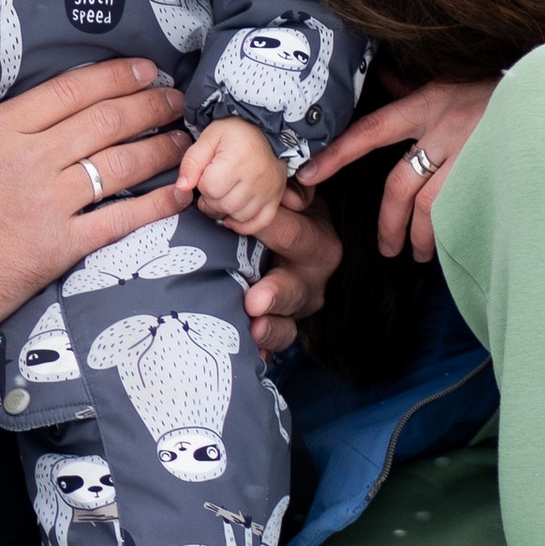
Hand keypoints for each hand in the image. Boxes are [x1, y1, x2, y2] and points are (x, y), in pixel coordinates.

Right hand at [0, 59, 187, 343]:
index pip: (68, 91)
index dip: (113, 77)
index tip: (142, 69)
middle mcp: (31, 157)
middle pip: (105, 121)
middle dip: (148, 105)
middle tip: (176, 99)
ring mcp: (49, 201)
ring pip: (120, 164)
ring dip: (160, 149)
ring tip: (187, 141)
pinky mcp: (60, 245)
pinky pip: (119, 220)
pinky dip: (153, 206)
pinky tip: (178, 195)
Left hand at [174, 114, 286, 235]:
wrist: (267, 130)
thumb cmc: (236, 132)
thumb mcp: (209, 137)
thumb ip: (191, 162)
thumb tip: (182, 187)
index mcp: (237, 161)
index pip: (210, 188)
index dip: (202, 184)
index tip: (205, 174)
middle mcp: (255, 178)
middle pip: (223, 205)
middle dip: (211, 198)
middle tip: (212, 185)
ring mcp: (268, 190)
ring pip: (239, 216)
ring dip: (225, 210)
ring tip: (223, 195)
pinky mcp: (276, 198)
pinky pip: (261, 222)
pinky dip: (245, 224)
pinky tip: (233, 216)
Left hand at [243, 185, 339, 357]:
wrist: (287, 241)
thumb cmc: (281, 212)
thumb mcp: (288, 195)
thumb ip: (284, 188)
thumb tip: (281, 189)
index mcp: (316, 239)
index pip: (291, 232)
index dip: (260, 228)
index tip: (228, 221)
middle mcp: (311, 276)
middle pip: (294, 287)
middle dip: (275, 294)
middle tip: (255, 300)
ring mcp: (297, 307)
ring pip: (287, 323)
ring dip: (269, 329)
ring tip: (253, 329)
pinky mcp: (283, 328)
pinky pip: (274, 344)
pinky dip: (260, 351)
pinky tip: (249, 357)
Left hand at [299, 79, 498, 262]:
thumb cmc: (496, 88)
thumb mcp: (451, 81)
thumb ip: (414, 89)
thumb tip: (385, 82)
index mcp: (427, 104)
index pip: (370, 132)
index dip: (337, 154)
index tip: (308, 175)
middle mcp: (444, 129)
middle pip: (400, 185)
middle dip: (388, 222)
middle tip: (386, 248)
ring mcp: (470, 155)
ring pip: (431, 206)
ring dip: (420, 236)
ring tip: (416, 253)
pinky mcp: (493, 175)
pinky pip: (462, 212)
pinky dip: (450, 231)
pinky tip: (448, 243)